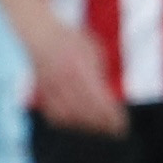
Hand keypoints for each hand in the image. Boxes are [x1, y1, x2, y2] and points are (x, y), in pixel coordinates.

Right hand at [22, 10, 126, 134]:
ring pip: (69, 115)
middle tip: (114, 129)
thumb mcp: (93, 50)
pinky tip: (78, 121)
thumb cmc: (71, 40)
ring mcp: (52, 86)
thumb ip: (101, 73)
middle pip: (85, 111)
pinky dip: (67, 121)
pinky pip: (54, 114)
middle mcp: (65, 79)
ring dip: (85, 124)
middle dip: (102, 123)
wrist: (40, 33)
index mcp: (81, 67)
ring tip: (98, 126)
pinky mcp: (42, 91)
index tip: (122, 124)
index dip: (111, 115)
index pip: (99, 99)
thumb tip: (109, 96)